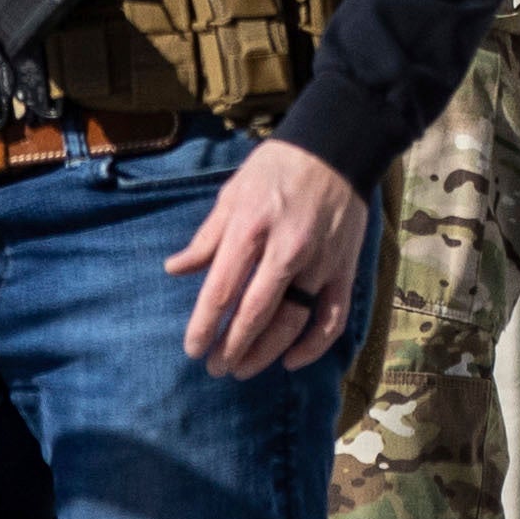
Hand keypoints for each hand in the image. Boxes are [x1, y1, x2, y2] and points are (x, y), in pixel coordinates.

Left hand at [167, 134, 371, 378]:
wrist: (335, 149)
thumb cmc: (276, 168)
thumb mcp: (233, 193)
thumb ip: (207, 237)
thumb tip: (175, 269)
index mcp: (250, 229)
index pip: (222, 290)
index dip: (205, 325)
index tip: (193, 349)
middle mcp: (286, 250)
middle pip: (256, 314)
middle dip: (232, 348)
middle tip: (215, 369)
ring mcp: (320, 262)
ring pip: (292, 322)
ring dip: (265, 352)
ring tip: (243, 369)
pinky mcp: (344, 269)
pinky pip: (331, 318)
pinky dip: (313, 346)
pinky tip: (291, 360)